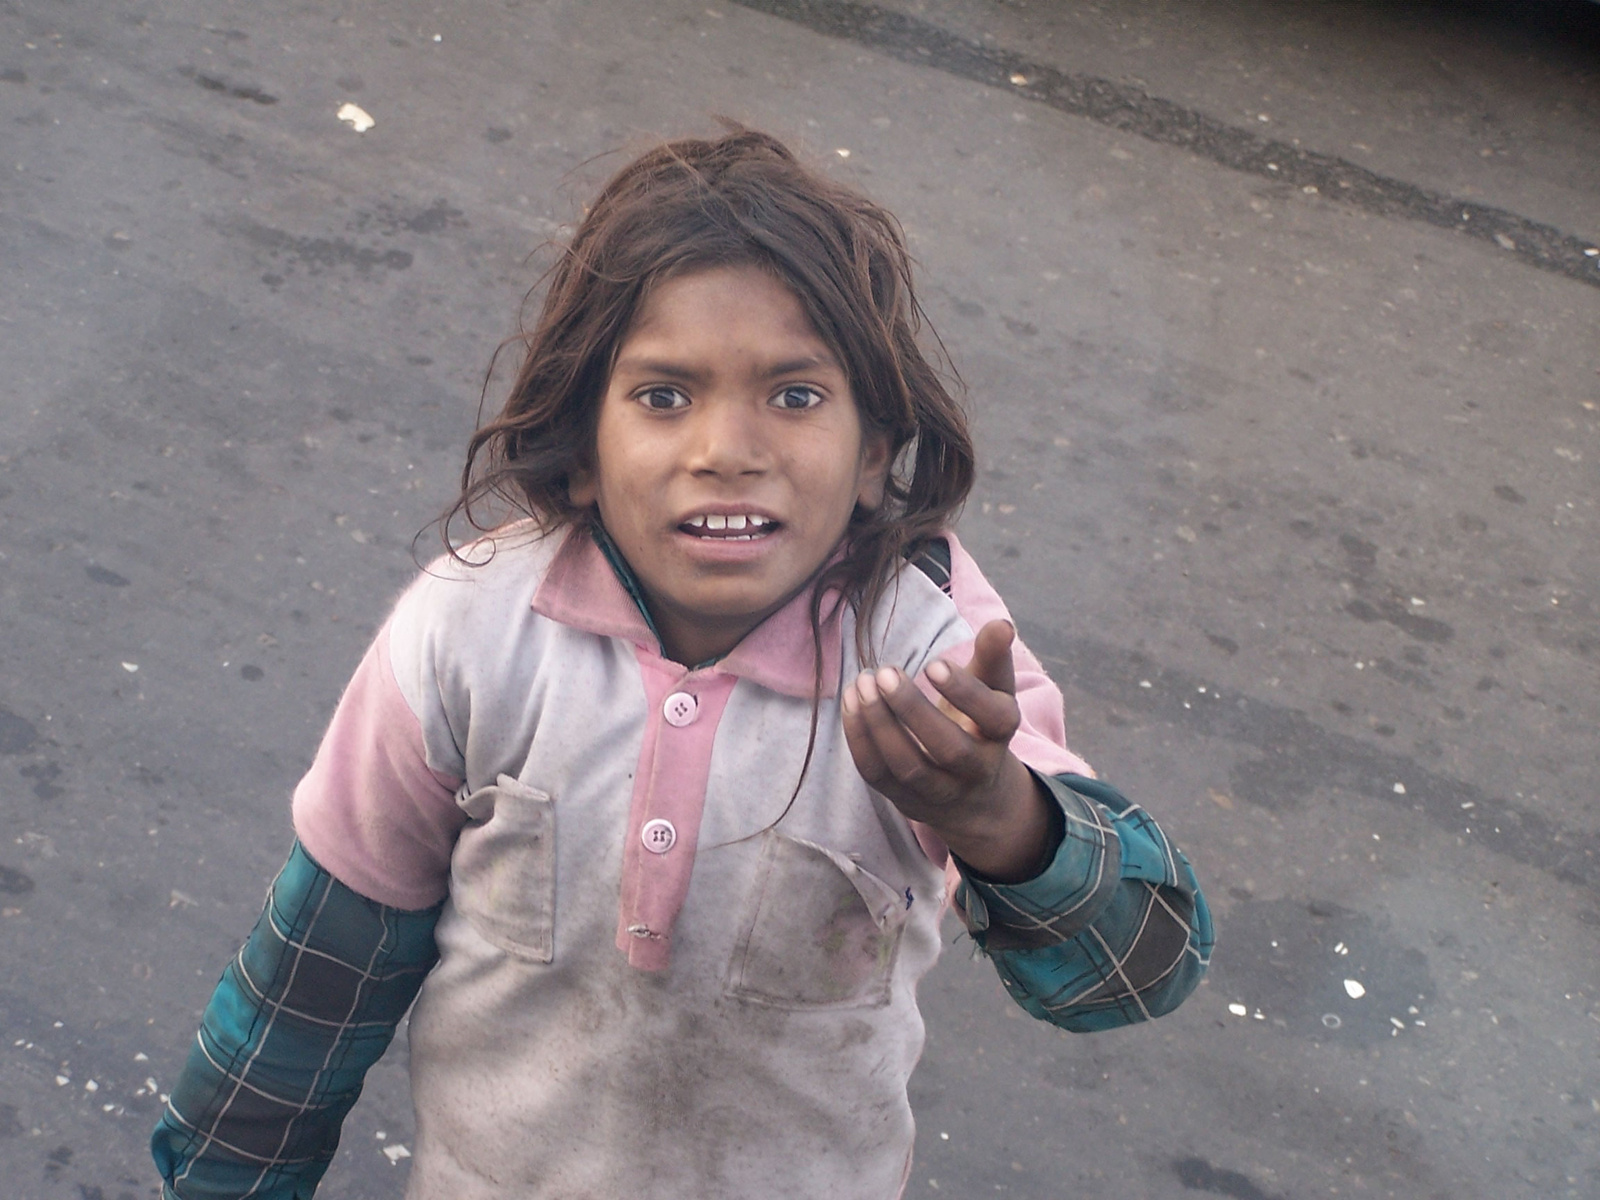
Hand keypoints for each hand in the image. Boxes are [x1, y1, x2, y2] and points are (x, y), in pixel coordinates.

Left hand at [841, 619, 1054, 881]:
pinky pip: (878, 774)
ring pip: (908, 767)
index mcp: (1001, 733)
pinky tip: (851, 701)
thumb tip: (1002, 624)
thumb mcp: (993, 689)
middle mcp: (975, 769)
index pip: (993, 717)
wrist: (974, 794)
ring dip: (880, 724)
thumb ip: (992, 656)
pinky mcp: (904, 799)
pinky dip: (860, 739)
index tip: (933, 664)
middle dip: (913, 710)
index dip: (965, 692)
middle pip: (949, 748)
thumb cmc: (979, 722)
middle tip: (885, 673)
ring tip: (863, 683)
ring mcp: (939, 790)